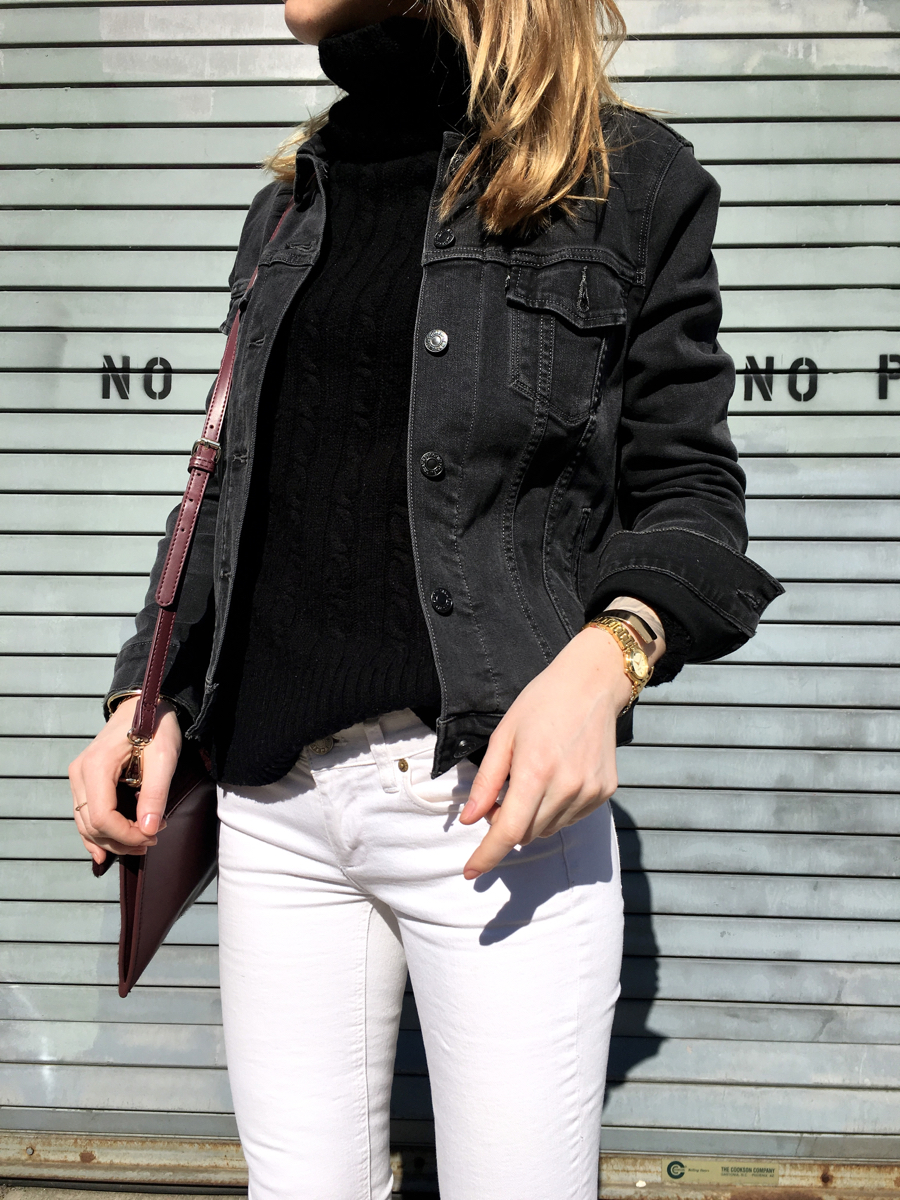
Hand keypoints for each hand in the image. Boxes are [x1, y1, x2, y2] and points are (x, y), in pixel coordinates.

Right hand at [68, 696, 180, 865]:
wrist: (145, 703)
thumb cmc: (156, 725)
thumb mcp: (164, 758)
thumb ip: (155, 795)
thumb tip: (148, 830)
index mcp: (97, 766)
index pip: (103, 817)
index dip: (127, 835)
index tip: (153, 836)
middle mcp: (80, 772)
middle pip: (92, 825)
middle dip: (122, 840)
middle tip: (152, 840)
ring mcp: (79, 776)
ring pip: (86, 823)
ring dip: (112, 839)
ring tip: (141, 842)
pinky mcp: (84, 779)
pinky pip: (84, 814)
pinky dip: (95, 833)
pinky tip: (104, 851)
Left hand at [458, 627, 633, 879]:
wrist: (592, 684)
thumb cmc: (541, 704)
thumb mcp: (504, 736)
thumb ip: (486, 782)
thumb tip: (469, 820)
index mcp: (535, 772)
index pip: (507, 832)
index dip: (487, 856)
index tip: (471, 873)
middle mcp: (566, 787)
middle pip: (526, 834)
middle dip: (506, 825)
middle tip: (502, 793)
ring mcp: (590, 792)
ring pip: (548, 830)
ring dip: (532, 818)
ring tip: (532, 779)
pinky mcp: (605, 792)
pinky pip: (570, 818)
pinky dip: (555, 810)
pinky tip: (556, 778)